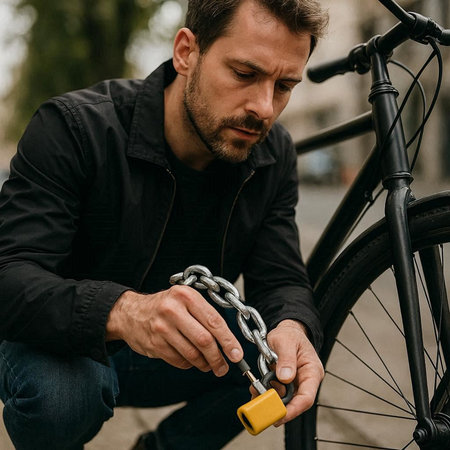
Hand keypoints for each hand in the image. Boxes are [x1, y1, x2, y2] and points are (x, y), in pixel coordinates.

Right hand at [106, 287, 242, 376]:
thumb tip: (228, 342)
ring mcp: (162, 328)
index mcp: (186, 295)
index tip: (237, 355)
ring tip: (209, 365)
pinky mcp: (154, 344)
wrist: (130, 313)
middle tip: (224, 367)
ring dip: (205, 364)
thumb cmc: (165, 307)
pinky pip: (180, 361)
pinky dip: (190, 364)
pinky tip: (191, 360)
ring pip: (192, 354)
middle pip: (204, 340)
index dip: (229, 340)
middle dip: (218, 357)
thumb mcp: (185, 300)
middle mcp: (173, 310)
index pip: (214, 321)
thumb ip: (205, 316)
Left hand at [267, 319, 323, 424]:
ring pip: (283, 399)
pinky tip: (256, 390)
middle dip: (278, 406)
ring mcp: (294, 383)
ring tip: (257, 393)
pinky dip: (265, 393)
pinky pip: (275, 393)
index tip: (280, 415)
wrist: (286, 331)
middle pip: (295, 402)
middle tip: (263, 408)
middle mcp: (305, 381)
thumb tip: (285, 377)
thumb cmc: (290, 335)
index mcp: (312, 372)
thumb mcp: (286, 341)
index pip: (307, 397)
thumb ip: (286, 359)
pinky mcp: (284, 384)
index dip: (294, 409)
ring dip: (269, 399)